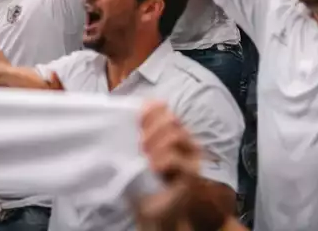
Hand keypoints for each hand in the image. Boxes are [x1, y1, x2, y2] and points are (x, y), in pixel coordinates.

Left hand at [133, 101, 210, 225]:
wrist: (149, 208)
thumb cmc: (140, 179)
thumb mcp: (132, 151)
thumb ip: (133, 132)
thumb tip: (125, 112)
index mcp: (169, 129)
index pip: (162, 108)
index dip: (148, 111)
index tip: (135, 122)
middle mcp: (184, 138)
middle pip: (170, 118)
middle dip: (150, 129)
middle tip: (139, 145)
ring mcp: (191, 155)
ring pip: (175, 134)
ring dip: (155, 144)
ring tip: (145, 157)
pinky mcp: (192, 173)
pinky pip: (175, 157)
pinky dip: (161, 159)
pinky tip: (153, 167)